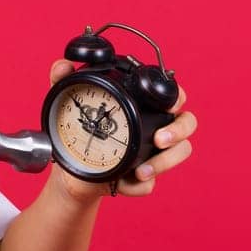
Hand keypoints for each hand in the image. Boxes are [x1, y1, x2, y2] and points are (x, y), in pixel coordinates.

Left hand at [46, 59, 197, 202]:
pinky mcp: (144, 179)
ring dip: (165, 163)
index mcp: (145, 104)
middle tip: (160, 140)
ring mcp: (155, 153)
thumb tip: (62, 65)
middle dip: (179, 131)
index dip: (177, 98)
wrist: (70, 169)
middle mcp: (157, 126)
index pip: (173, 95)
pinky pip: (150, 184)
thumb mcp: (67, 103)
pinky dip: (137, 186)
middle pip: (187, 123)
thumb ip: (62, 80)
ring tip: (142, 172)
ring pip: (180, 153)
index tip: (169, 106)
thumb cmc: (78, 130)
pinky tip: (121, 184)